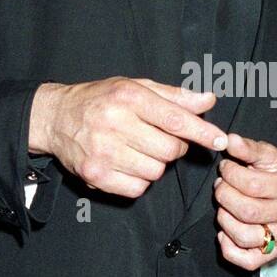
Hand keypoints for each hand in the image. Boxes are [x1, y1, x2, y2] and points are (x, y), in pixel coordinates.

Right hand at [29, 77, 225, 197]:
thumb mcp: (136, 87)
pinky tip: (127, 165)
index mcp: (128, 98)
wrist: (55, 117)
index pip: (174, 118)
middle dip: (174, 148)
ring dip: (155, 164)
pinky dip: (139, 181)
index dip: (201, 131)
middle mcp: (114, 124)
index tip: (220, 140)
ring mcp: (103, 152)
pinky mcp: (95, 175)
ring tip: (138, 150)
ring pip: (155, 172)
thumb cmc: (102, 100)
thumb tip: (208, 101)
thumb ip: (174, 96)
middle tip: (161, 139)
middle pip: (169, 150)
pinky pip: (137, 189)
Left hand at [213, 132, 276, 270]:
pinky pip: (247, 261)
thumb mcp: (274, 157)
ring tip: (224, 206)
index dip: (231, 174)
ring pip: (244, 237)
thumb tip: (229, 140)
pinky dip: (229, 249)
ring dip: (224, 220)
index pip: (253, 184)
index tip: (225, 168)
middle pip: (247, 211)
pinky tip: (224, 232)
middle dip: (224, 196)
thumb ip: (251, 149)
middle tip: (221, 186)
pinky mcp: (274, 254)